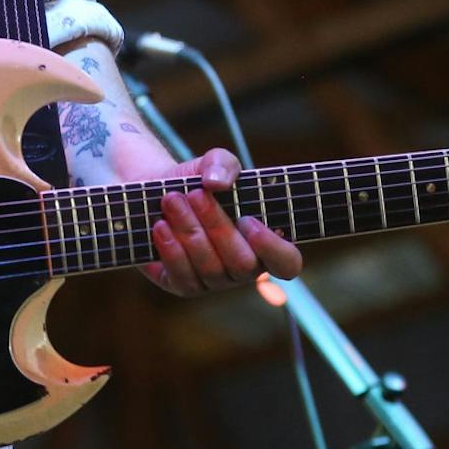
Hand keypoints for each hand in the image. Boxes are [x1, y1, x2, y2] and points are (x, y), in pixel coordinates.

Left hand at [141, 148, 302, 295]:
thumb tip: (216, 182)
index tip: (248, 219)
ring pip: (211, 268)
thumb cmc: (200, 182)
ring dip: (190, 231)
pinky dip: (172, 250)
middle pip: (243, 264)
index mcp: (266, 244)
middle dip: (217, 226)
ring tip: (171, 200)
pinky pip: (183, 278)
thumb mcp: (215, 163)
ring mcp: (215, 282)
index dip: (272, 248)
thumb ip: (223, 164)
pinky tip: (161, 226)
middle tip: (195, 194)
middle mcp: (244, 269)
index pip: (287, 264)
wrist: (161, 193)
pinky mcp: (184, 285)